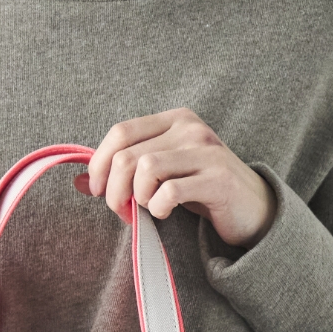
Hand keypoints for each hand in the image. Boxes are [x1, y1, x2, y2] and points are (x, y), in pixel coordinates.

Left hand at [78, 108, 276, 248]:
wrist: (253, 208)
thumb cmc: (201, 189)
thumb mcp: (162, 174)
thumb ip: (124, 172)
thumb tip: (78, 181)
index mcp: (174, 119)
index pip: (120, 132)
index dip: (98, 163)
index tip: (96, 190)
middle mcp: (190, 128)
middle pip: (127, 154)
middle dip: (112, 189)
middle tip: (120, 209)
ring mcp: (206, 151)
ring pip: (145, 168)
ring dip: (136, 198)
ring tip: (145, 209)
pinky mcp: (217, 179)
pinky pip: (169, 191)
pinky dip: (157, 207)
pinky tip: (164, 212)